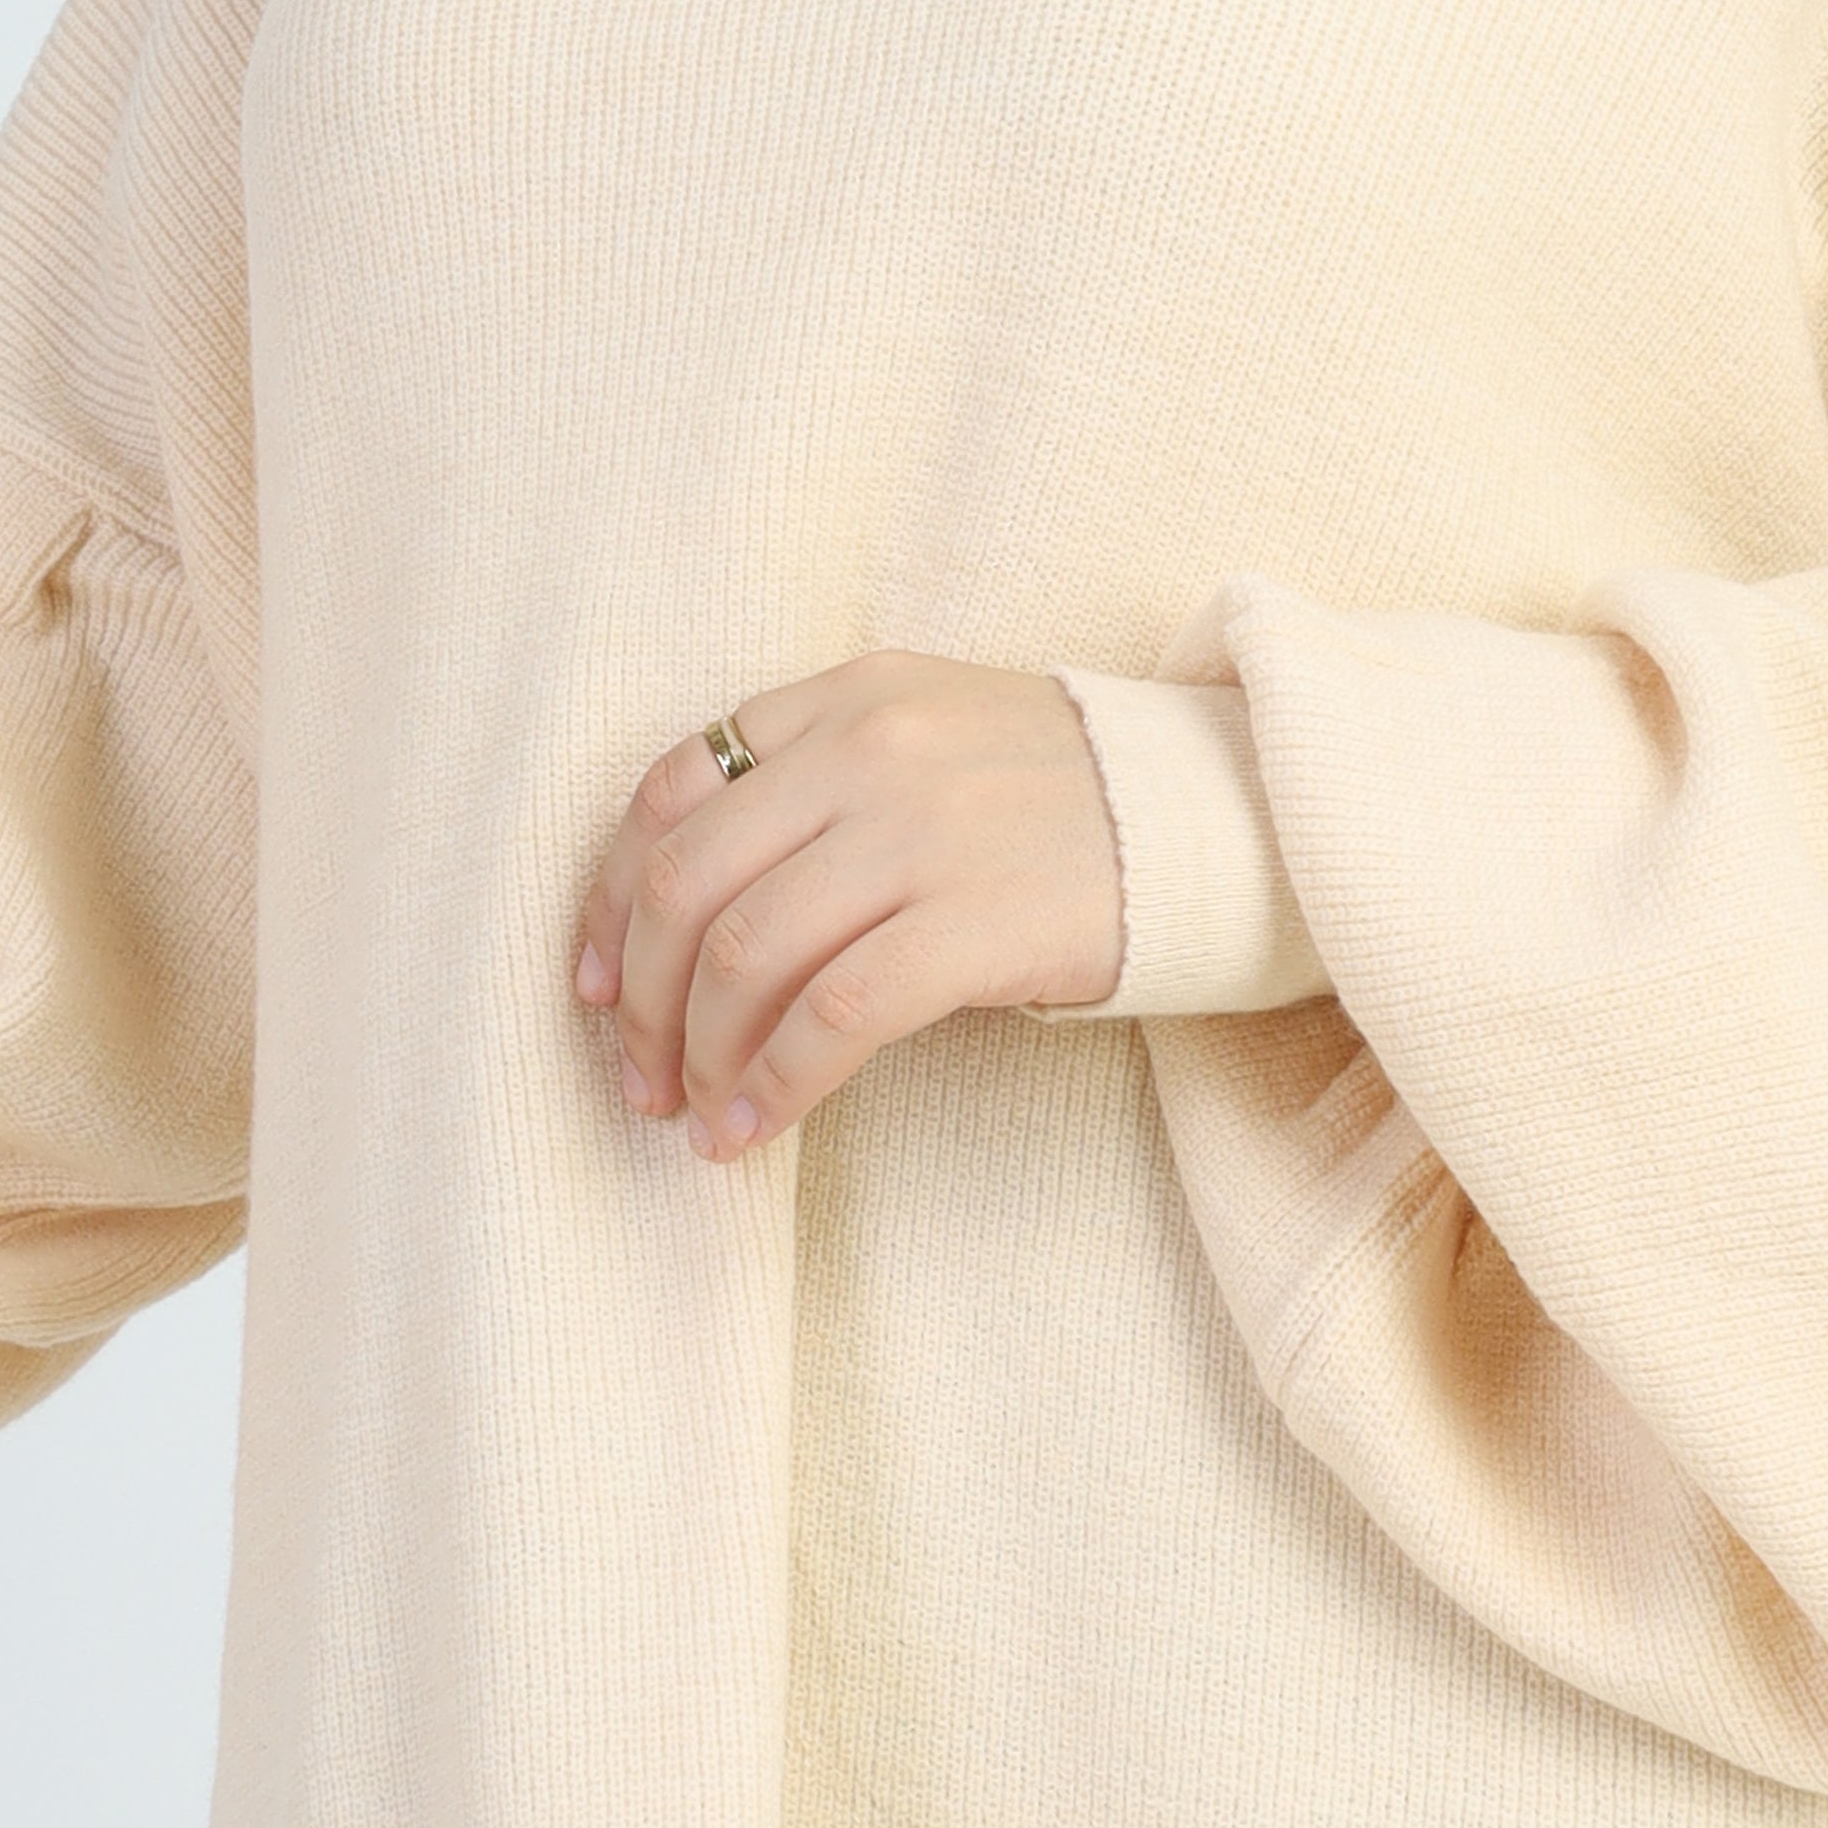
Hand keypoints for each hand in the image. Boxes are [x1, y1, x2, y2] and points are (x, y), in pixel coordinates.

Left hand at [574, 653, 1121, 1157]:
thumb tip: (696, 923)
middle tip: (641, 1079)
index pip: (671, 790)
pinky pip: (833, 1014)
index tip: (593, 987)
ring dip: (699, 1055)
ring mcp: (923, 831)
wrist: (1234, 813)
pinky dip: (774, 1084)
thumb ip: (823, 781)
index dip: (607, 901)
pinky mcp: (977, 919)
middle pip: (686, 882)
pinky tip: (756, 1131)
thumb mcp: (936, 735)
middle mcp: (872, 748)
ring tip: (697, 1117)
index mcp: (847, 696)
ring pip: (744, 953)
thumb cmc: (1073, 800)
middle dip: (639, 998)